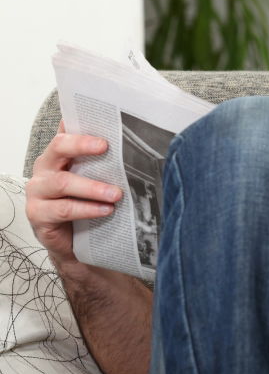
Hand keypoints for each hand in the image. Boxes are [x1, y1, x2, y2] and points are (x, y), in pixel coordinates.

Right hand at [25, 123, 121, 266]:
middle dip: (82, 146)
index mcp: (56, 157)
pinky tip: (106, 210)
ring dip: (92, 187)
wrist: (71, 242)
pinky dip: (87, 209)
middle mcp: (43, 171)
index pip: (64, 135)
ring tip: (116, 194)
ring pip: (63, 183)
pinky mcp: (38, 215)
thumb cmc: (83, 203)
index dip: (81, 131)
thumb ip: (99, 161)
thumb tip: (126, 138)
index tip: (103, 133)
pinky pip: (63, 209)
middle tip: (106, 147)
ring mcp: (37, 193)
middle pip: (57, 149)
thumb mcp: (92, 179)